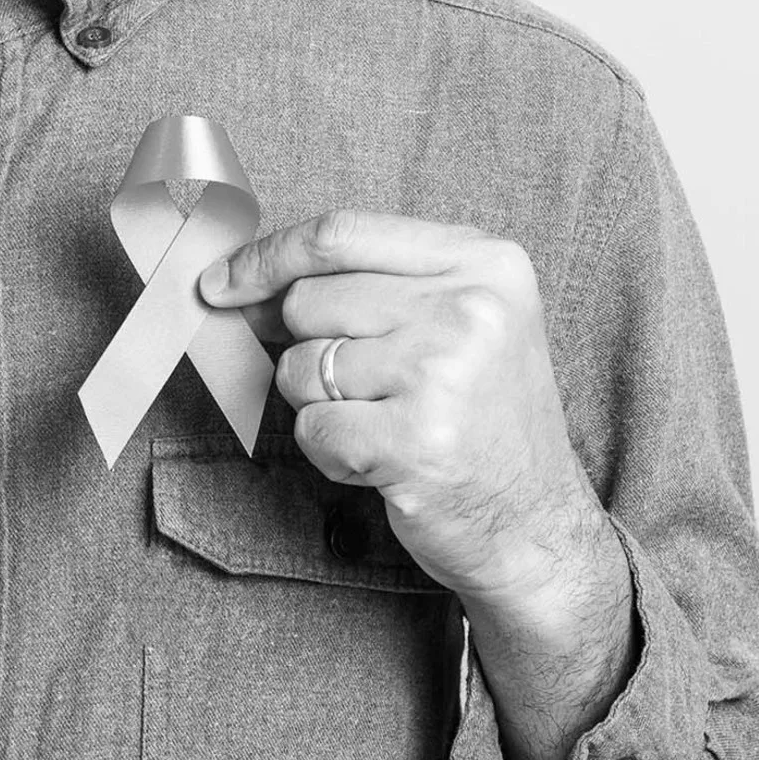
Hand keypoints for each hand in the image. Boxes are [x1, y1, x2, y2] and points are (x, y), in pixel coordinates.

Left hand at [200, 209, 614, 616]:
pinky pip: (312, 428)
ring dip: (322, 405)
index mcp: (484, 261)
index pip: (342, 234)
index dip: (267, 257)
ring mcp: (443, 373)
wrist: (536, 525)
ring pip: (301, 366)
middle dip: (307, 348)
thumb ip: (369, 284)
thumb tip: (246, 284)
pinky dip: (331, 452)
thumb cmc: (482, 420)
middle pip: (309, 301)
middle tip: (364, 387)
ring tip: (388, 423)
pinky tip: (384, 461)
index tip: (222, 282)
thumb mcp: (458, 321)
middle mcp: (470, 307)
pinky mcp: (415, 440)